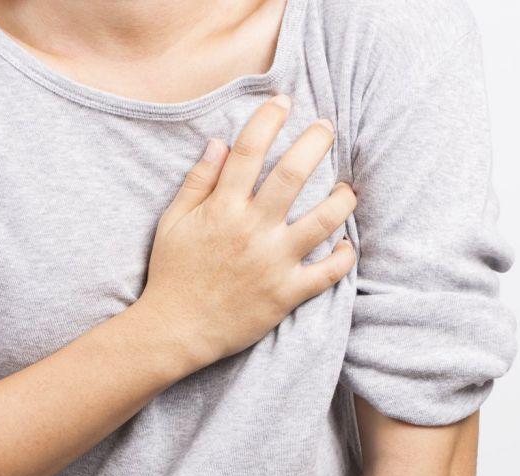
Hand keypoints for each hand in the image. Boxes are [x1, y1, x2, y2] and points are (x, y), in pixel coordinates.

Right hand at [135, 93, 356, 369]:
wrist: (174, 330)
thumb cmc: (172, 274)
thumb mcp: (172, 223)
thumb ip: (197, 183)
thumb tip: (219, 143)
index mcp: (222, 209)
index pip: (249, 151)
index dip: (269, 120)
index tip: (284, 101)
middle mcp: (251, 230)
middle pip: (293, 174)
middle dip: (316, 143)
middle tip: (327, 128)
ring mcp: (272, 262)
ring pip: (323, 220)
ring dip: (342, 198)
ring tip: (347, 188)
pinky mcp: (286, 293)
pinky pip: (327, 272)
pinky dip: (343, 256)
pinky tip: (347, 243)